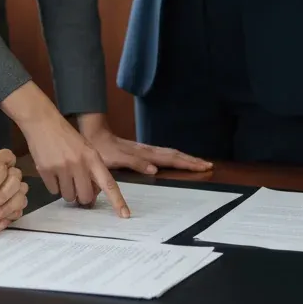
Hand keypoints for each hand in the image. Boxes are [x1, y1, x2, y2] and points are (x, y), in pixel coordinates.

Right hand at [22, 108, 130, 217]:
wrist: (42, 122)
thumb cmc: (66, 136)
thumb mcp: (85, 148)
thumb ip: (92, 168)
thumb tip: (93, 192)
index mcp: (92, 158)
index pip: (109, 183)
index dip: (117, 200)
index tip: (125, 215)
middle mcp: (79, 164)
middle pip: (86, 197)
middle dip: (83, 196)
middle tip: (78, 186)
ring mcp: (62, 168)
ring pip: (69, 196)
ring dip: (67, 191)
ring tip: (63, 174)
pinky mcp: (46, 171)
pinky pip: (53, 191)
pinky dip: (54, 185)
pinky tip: (52, 170)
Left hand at [78, 114, 211, 175]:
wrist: (93, 134)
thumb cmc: (103, 149)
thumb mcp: (116, 158)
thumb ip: (135, 163)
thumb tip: (155, 169)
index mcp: (144, 153)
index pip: (171, 158)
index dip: (188, 163)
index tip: (204, 166)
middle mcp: (147, 150)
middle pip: (174, 154)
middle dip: (191, 160)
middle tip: (208, 165)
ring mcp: (144, 150)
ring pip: (169, 153)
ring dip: (184, 158)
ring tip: (198, 163)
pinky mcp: (140, 151)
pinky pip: (162, 154)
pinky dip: (173, 157)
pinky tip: (174, 160)